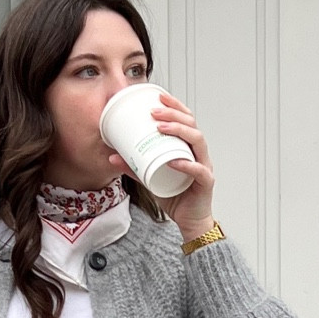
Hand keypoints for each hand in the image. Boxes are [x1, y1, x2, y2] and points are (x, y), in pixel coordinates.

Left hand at [145, 92, 215, 238]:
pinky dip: (187, 164)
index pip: (186, 119)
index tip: (159, 96)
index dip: (175, 106)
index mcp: (188, 147)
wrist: (189, 221)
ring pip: (197, 141)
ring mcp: (204, 166)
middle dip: (173, 114)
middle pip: (192, 125)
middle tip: (154, 112)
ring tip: (160, 128)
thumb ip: (133, 167)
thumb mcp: (149, 178)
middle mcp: (199, 153)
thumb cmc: (175, 196)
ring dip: (179, 131)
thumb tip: (112, 156)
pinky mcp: (206, 182)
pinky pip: (199, 170)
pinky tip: (175, 160)